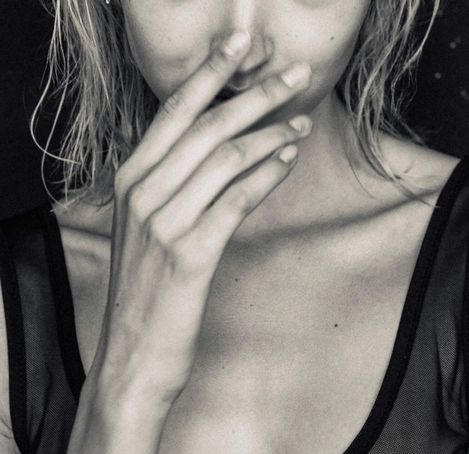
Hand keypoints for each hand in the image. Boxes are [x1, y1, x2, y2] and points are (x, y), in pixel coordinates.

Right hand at [89, 31, 312, 407]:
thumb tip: (213, 156)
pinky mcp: (190, 256)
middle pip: (205, 125)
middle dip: (255, 93)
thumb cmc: (146, 296)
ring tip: (301, 123)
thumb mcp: (146, 233)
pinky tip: (287, 162)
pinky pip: (236, 201)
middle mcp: (142, 194)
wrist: (132, 358)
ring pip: (224, 158)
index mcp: (129, 182)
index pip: (172, 112)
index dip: (210, 74)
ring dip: (270, 134)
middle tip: (295, 73)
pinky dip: (266, 176)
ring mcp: (164, 224)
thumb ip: (168, 191)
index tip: (242, 44)